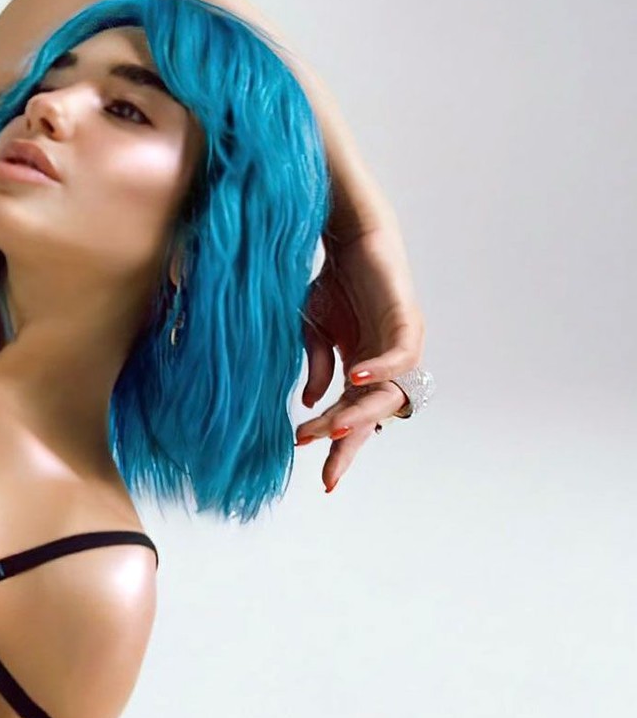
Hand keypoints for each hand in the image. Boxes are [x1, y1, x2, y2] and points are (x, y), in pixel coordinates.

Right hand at [296, 220, 427, 492]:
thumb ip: (316, 367)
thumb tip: (311, 404)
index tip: (326, 482)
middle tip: (325, 466)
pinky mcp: (406, 321)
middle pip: (373, 417)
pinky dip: (379, 370)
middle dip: (347, 443)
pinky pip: (398, 356)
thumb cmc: (332, 281)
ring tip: (330, 430)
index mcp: (362, 371)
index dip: (340, 450)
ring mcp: (399, 345)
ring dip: (358, 414)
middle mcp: (385, 365)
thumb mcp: (312, 332)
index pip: (352, 418)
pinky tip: (353, 379)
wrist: (350, 236)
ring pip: (386, 395)